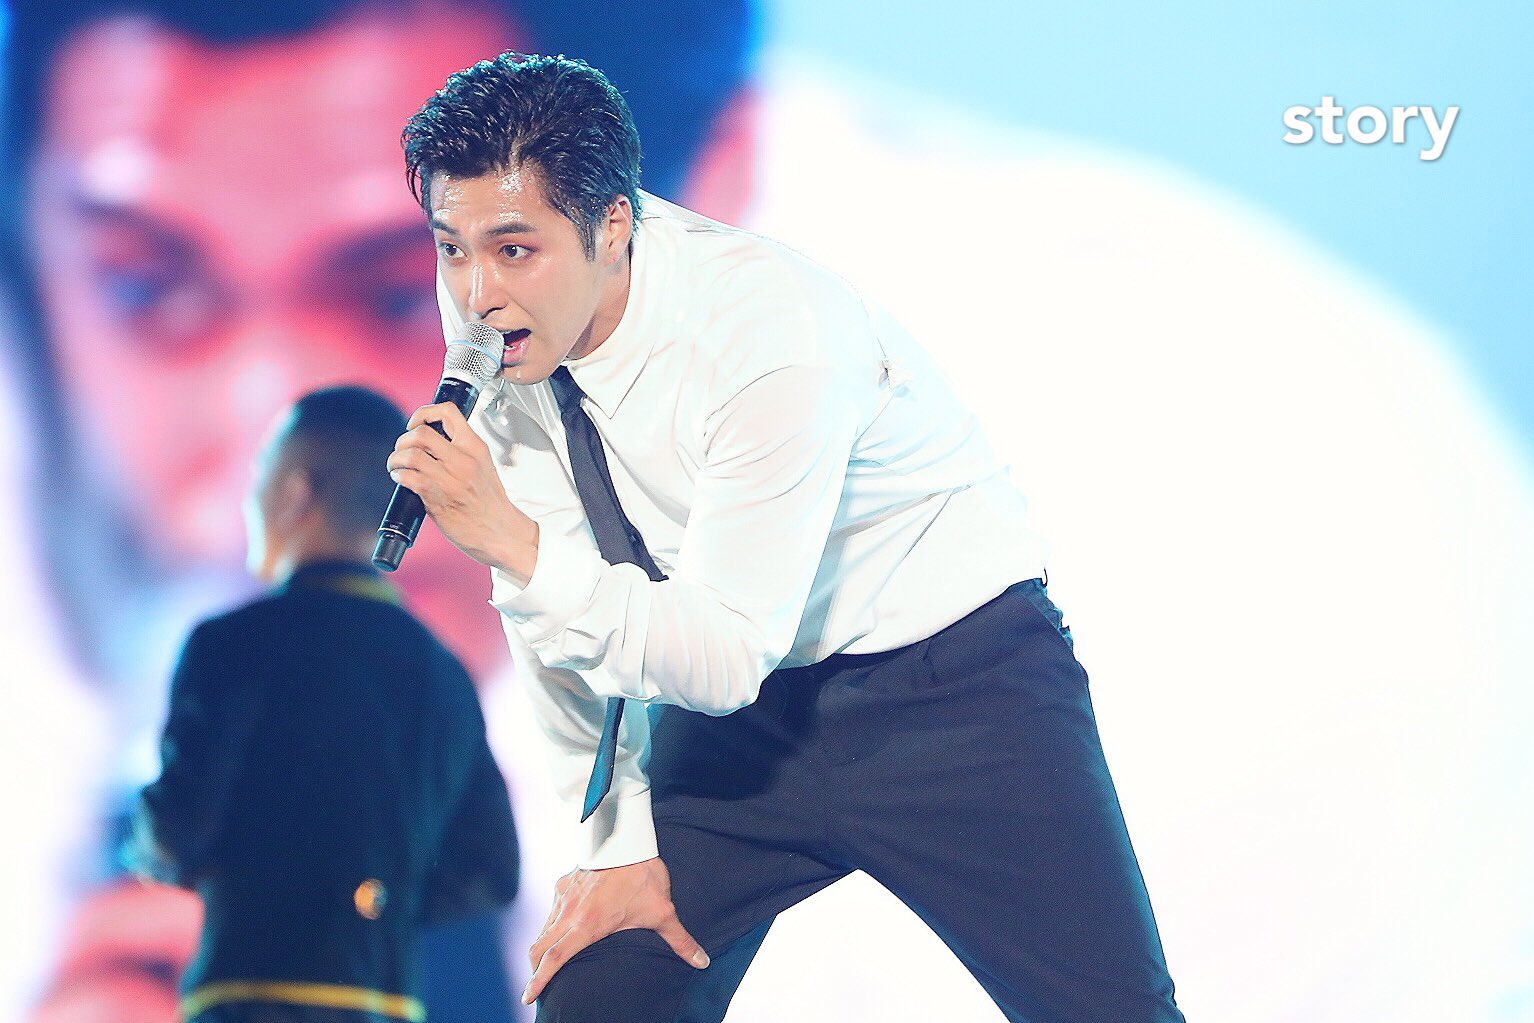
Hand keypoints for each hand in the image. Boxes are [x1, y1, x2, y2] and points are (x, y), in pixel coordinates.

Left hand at [387, 402, 536, 576]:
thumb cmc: (489, 504)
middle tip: (402, 450)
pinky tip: (401, 479)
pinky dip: (398, 475)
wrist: (501, 533)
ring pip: (411, 454)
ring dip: (396, 459)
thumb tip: (430, 442)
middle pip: (421, 433)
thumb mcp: (483, 466)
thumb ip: (461, 451)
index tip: (415, 424)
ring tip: (397, 466)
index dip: (423, 412)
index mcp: (476, 448)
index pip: (448, 412)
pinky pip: (409, 477)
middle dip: (403, 440)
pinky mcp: (439, 497)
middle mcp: (464, 460)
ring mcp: (452, 479)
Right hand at [523, 857, 708, 1004]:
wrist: (627, 836)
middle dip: (534, 969)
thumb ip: (680, 941)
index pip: (553, 959)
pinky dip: (550, 925)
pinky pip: (552, 910)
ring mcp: (563, 895)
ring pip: (543, 928)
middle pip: (538, 948)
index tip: (527, 997)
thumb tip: (702, 961)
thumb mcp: (662, 911)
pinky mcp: (565, 882)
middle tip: (535, 986)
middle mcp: (568, 912)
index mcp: (586, 925)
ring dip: (542, 947)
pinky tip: (563, 928)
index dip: (538, 981)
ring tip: (547, 962)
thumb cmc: (643, 875)